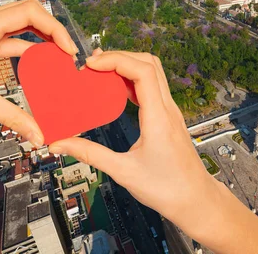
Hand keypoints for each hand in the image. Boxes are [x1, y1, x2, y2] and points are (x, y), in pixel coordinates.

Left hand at [0, 0, 77, 148]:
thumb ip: (13, 117)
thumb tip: (38, 133)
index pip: (31, 12)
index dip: (55, 29)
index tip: (67, 50)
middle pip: (28, 15)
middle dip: (51, 31)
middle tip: (67, 52)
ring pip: (19, 28)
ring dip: (39, 41)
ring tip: (56, 57)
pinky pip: (8, 43)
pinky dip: (24, 52)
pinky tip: (35, 65)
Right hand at [49, 51, 216, 227]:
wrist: (195, 200)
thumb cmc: (167, 188)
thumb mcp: (123, 172)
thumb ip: (90, 154)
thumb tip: (62, 144)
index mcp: (158, 118)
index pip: (142, 71)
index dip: (116, 60)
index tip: (92, 64)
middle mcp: (167, 109)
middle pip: (149, 63)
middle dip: (119, 57)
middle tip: (93, 65)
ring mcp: (170, 111)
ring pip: (152, 72)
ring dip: (127, 66)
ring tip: (101, 72)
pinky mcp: (168, 117)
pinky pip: (152, 87)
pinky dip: (133, 81)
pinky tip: (116, 90)